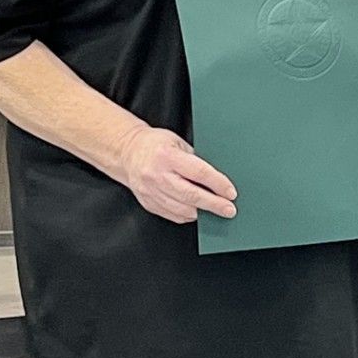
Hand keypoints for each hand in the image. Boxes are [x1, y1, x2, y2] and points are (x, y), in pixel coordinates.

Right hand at [119, 126, 236, 222]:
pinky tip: (197, 211)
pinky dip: (188, 215)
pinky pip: (173, 215)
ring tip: (215, 211)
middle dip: (214, 204)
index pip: (199, 173)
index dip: (218, 184)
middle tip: (229, 209)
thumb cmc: (154, 144)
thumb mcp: (177, 142)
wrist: (127, 153)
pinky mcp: (148, 203)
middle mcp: (157, 175)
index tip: (231, 193)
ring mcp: (151, 191)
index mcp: (166, 156)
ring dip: (202, 212)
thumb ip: (195, 159)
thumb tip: (217, 178)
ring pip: (182, 209)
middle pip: (191, 195)